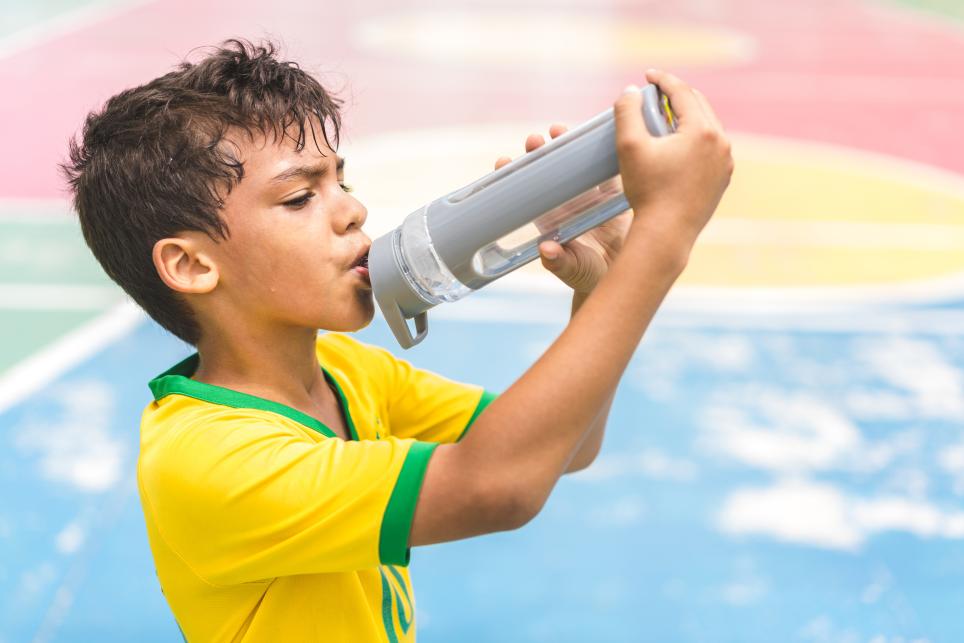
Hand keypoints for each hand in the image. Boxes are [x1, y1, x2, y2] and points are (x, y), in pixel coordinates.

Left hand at [494, 125, 632, 294]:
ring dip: (565, 145)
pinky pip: (603, 170)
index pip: (525, 194)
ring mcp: (586, 196)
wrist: (620, 273)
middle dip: (537, 153)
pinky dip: (599, 153)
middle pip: (547, 172)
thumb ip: (559, 263)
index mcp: (548, 219)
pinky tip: (596, 136)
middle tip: (533, 140)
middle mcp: (564, 203)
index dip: (512, 176)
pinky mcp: (609, 194)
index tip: (503, 162)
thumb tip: (546, 250)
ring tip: (558, 130)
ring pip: (573, 164)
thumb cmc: (588, 274)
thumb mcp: (573, 270)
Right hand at [614, 69, 732, 256]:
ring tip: (665, 116)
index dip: (663, 80)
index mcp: (702, 130)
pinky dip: (695, 138)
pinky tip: (678, 143)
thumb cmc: (647, 191)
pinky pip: (710, 148)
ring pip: (707, 126)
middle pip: (699, 105)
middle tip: (655, 93)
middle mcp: (721, 142)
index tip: (647, 76)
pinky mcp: (722, 179)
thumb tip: (630, 91)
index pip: (682, 92)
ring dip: (687, 116)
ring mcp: (725, 162)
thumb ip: (627, 112)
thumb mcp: (629, 147)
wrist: (666, 234)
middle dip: (677, 95)